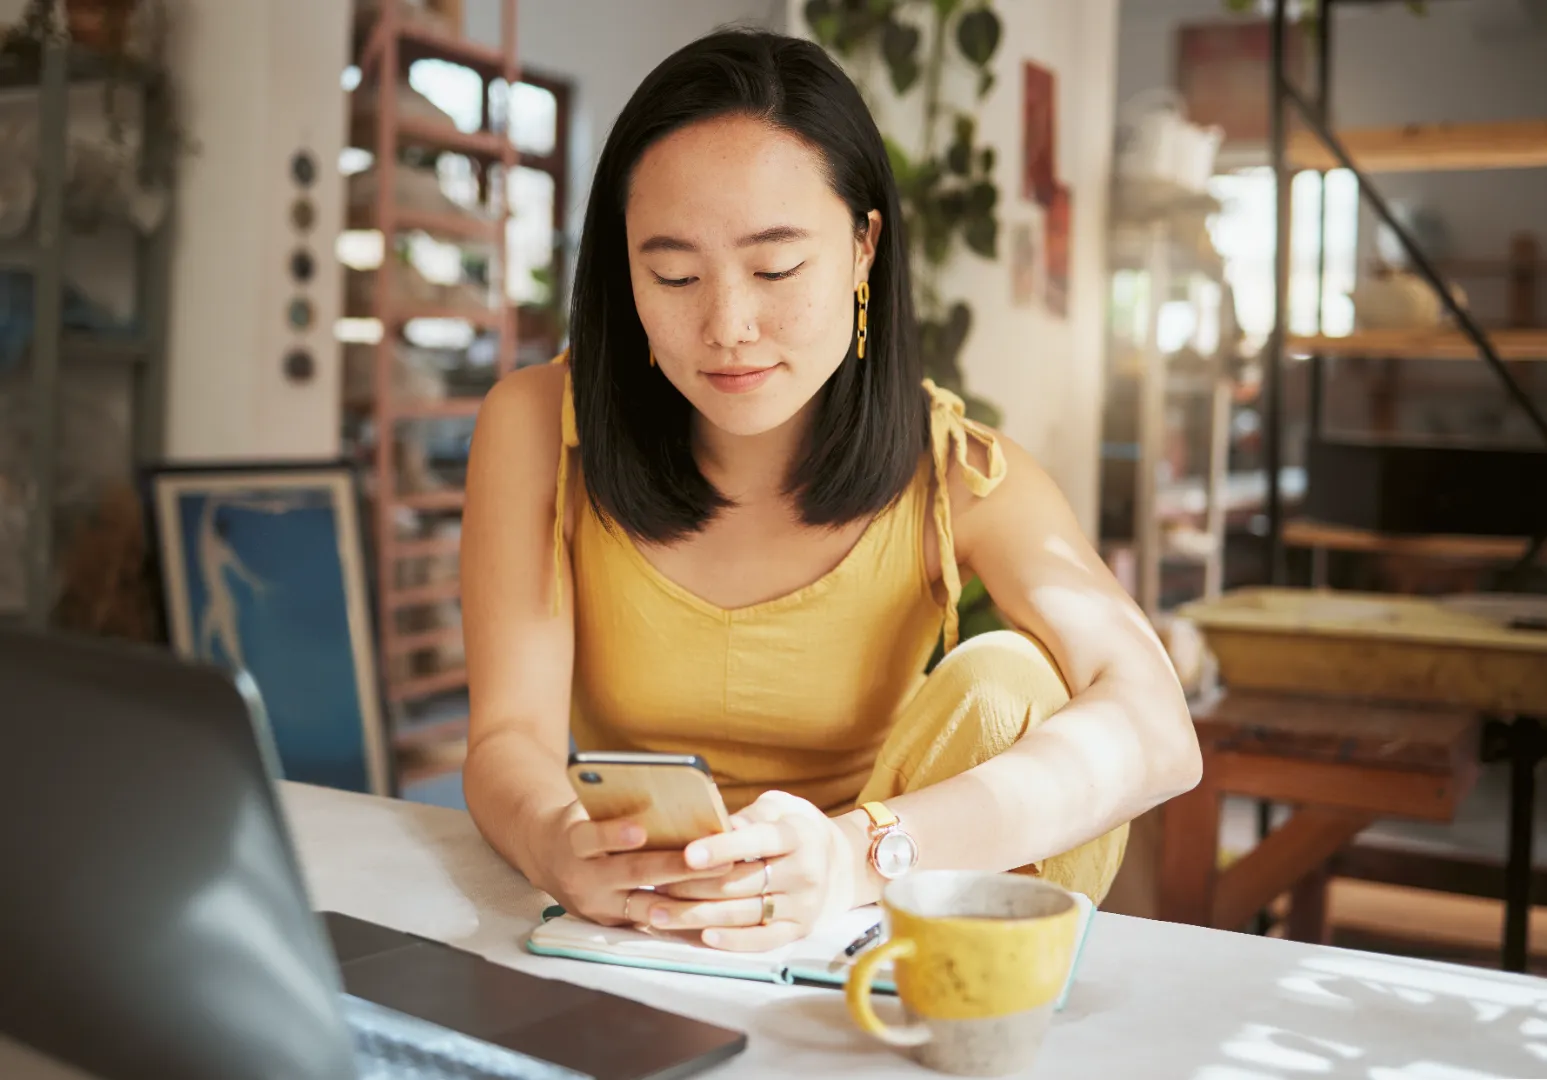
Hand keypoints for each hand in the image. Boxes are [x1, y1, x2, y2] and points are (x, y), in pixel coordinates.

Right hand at [534, 803, 723, 926]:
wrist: (550, 859)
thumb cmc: (583, 821)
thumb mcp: (587, 808)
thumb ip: (615, 803)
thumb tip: (666, 792)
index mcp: (574, 842)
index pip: (592, 837)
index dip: (615, 835)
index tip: (641, 829)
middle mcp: (583, 879)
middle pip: (631, 873)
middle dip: (674, 866)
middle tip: (714, 858)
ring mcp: (598, 907)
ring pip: (646, 907)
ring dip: (686, 897)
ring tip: (721, 881)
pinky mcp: (614, 924)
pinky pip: (651, 922)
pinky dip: (681, 914)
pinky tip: (712, 904)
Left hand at [649, 791, 858, 951]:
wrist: (842, 864)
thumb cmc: (796, 828)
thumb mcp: (780, 807)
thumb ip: (749, 815)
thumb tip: (710, 822)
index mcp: (798, 835)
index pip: (757, 840)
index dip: (722, 848)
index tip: (687, 853)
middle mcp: (805, 872)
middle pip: (740, 882)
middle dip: (693, 885)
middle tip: (654, 884)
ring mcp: (803, 905)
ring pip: (742, 913)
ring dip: (697, 915)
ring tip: (658, 912)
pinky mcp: (798, 930)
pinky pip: (761, 939)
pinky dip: (732, 940)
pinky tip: (701, 935)